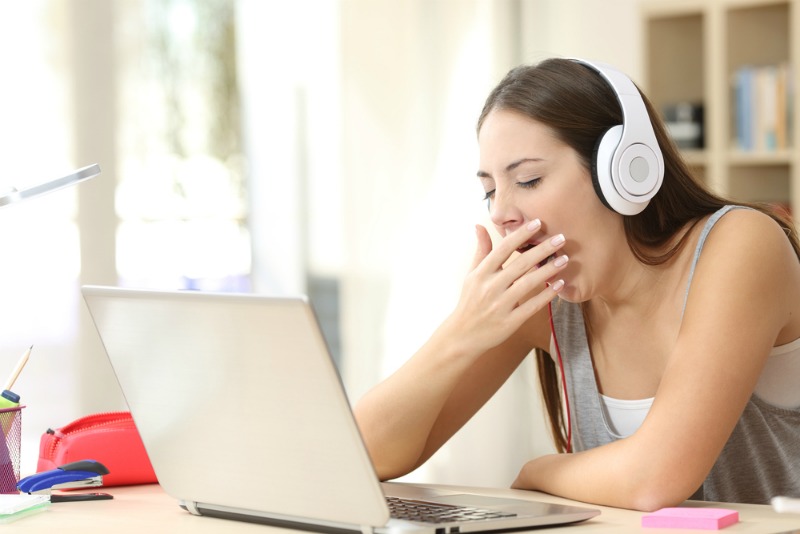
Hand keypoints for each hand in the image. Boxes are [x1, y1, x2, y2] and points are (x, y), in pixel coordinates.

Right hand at [446, 219, 567, 354]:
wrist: (462, 335)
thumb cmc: (470, 301)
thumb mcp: (471, 275)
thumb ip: (481, 251)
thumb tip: (480, 226)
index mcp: (481, 274)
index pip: (503, 249)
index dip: (521, 235)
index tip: (538, 223)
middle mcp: (490, 288)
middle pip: (520, 264)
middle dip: (542, 249)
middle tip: (561, 238)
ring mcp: (500, 305)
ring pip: (528, 284)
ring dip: (548, 270)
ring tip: (565, 259)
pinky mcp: (510, 322)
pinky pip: (532, 306)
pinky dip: (547, 295)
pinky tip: (560, 285)